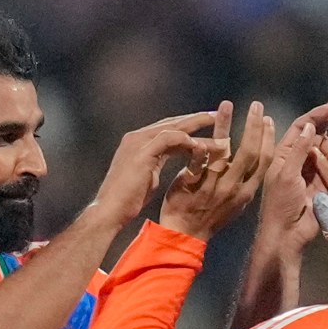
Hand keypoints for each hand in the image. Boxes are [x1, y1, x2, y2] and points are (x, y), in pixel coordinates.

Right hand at [93, 112, 215, 226]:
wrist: (110, 211)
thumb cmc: (128, 199)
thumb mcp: (148, 175)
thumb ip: (158, 162)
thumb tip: (171, 159)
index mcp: (139, 142)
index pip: (168, 127)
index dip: (188, 125)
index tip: (208, 125)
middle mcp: (137, 137)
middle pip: (172, 122)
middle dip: (195, 119)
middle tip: (217, 116)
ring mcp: (137, 143)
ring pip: (172, 128)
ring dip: (196, 127)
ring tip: (216, 127)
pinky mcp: (141, 153)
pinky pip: (167, 139)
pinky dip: (184, 139)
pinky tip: (198, 144)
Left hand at [159, 100, 274, 240]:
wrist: (185, 234)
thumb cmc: (210, 217)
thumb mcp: (236, 202)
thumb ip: (244, 181)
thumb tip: (254, 160)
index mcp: (247, 191)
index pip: (264, 161)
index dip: (268, 138)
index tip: (268, 119)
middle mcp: (233, 188)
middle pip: (249, 152)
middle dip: (254, 126)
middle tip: (256, 106)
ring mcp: (213, 187)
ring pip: (223, 151)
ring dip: (226, 125)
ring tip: (227, 105)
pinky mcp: (193, 186)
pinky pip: (198, 162)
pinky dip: (200, 146)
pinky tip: (200, 130)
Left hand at [258, 94, 327, 251]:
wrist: (288, 234)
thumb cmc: (281, 204)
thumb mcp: (285, 174)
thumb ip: (299, 150)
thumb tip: (311, 126)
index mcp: (284, 154)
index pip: (300, 127)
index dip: (315, 115)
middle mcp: (298, 158)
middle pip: (315, 132)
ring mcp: (312, 169)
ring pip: (327, 145)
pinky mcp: (325, 181)